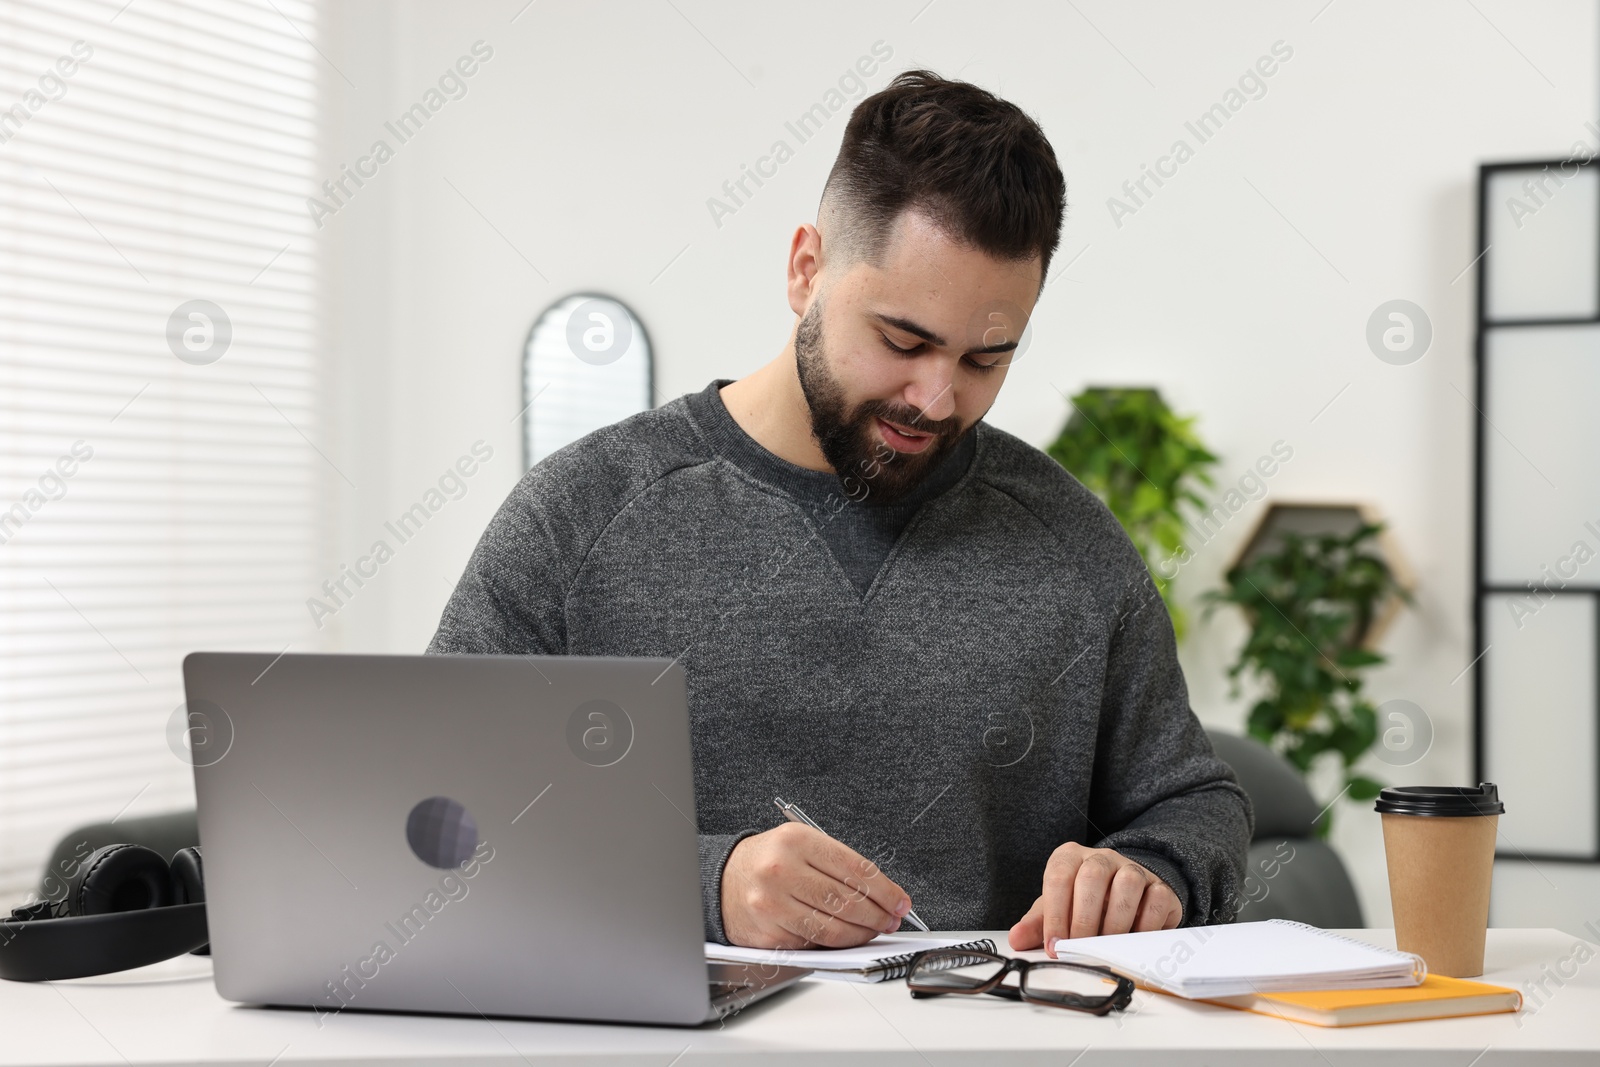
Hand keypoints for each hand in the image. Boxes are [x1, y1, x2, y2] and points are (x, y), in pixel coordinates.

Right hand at [720, 822, 913, 948]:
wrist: (721, 880)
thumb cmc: (767, 861)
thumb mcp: (800, 844)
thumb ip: (838, 864)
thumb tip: (881, 893)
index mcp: (796, 841)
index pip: (855, 869)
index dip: (885, 890)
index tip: (899, 901)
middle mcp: (782, 870)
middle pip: (847, 901)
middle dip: (878, 915)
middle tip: (890, 919)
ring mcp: (773, 904)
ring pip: (833, 928)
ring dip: (862, 934)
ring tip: (873, 930)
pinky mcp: (768, 933)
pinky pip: (813, 944)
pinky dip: (835, 944)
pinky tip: (845, 938)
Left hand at [1007, 843, 1180, 954]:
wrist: (1128, 896)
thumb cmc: (1086, 902)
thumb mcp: (1057, 909)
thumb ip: (1037, 924)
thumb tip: (1016, 939)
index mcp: (1070, 858)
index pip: (1059, 877)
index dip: (1055, 914)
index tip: (1054, 946)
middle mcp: (1102, 858)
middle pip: (1091, 876)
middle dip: (1083, 918)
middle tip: (1079, 948)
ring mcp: (1133, 869)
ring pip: (1127, 883)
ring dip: (1115, 921)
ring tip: (1107, 946)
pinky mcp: (1160, 887)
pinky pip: (1156, 899)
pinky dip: (1145, 924)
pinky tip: (1134, 941)